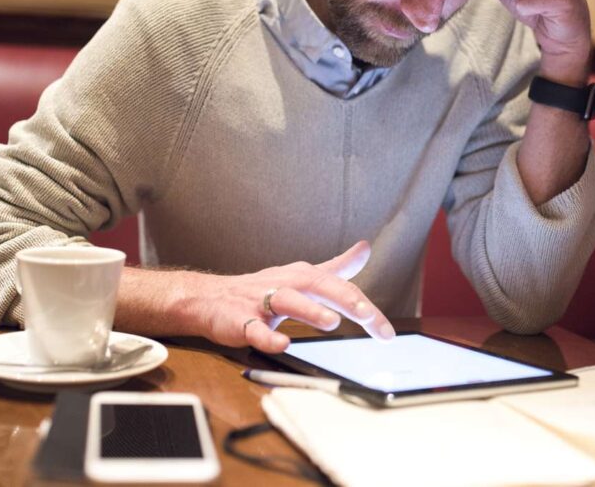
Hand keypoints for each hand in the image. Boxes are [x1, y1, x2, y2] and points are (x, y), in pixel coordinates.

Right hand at [190, 241, 394, 353]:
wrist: (209, 298)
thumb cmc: (261, 290)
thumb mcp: (302, 276)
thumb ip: (336, 267)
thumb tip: (365, 249)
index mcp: (302, 276)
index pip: (339, 287)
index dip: (363, 306)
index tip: (385, 330)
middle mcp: (285, 284)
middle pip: (317, 285)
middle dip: (344, 299)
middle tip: (367, 316)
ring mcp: (260, 302)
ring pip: (287, 301)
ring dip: (309, 310)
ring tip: (331, 322)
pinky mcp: (239, 321)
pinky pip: (253, 329)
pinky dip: (267, 337)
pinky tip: (282, 344)